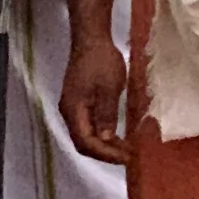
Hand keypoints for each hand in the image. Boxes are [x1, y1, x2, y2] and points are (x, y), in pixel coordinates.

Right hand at [61, 33, 127, 163]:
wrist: (91, 40)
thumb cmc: (102, 62)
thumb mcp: (109, 89)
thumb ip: (106, 114)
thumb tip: (106, 139)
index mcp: (73, 111)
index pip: (85, 142)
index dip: (105, 154)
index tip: (126, 158)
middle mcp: (69, 112)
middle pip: (83, 141)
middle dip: (105, 152)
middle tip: (128, 156)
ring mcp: (73, 107)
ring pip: (86, 134)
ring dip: (105, 144)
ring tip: (126, 149)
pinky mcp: (80, 102)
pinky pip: (89, 124)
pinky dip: (103, 133)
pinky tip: (117, 134)